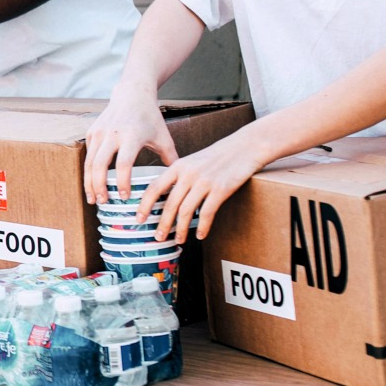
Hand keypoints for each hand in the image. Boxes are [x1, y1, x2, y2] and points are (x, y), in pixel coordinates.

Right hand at [82, 86, 178, 204]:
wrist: (132, 94)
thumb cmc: (150, 118)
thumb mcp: (163, 137)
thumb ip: (171, 159)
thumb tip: (176, 181)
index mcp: (132, 136)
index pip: (123, 163)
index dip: (122, 182)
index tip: (124, 196)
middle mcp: (112, 134)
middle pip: (99, 165)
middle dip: (99, 187)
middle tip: (103, 202)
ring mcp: (99, 132)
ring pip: (89, 163)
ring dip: (89, 183)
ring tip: (92, 199)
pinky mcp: (92, 132)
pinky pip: (88, 155)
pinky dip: (89, 172)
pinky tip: (93, 184)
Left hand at [139, 132, 267, 244]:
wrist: (246, 146)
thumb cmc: (219, 155)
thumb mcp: (193, 161)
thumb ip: (180, 176)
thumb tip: (168, 197)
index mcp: (178, 166)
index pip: (154, 188)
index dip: (144, 205)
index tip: (139, 219)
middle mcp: (188, 174)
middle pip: (170, 204)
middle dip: (162, 224)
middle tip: (158, 237)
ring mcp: (204, 182)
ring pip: (186, 211)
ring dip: (181, 229)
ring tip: (178, 239)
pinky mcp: (221, 189)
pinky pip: (207, 213)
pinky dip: (203, 227)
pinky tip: (200, 235)